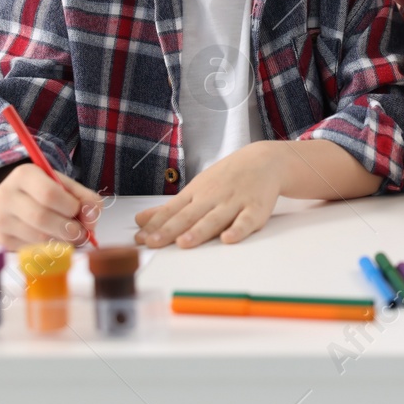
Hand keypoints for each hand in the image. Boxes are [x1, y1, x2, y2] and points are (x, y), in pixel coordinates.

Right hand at [0, 163, 102, 249]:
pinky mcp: (2, 239)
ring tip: (70, 237)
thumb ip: (86, 199)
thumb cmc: (48, 190)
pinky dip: (49, 250)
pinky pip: (31, 250)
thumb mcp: (68, 187)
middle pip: (41, 218)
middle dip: (68, 229)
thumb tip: (90, 221)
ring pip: (37, 238)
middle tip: (81, 233)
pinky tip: (54, 241)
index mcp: (24, 174)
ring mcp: (0, 219)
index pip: (49, 194)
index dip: (70, 206)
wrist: (21, 198)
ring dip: (61, 242)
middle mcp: (6, 195)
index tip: (78, 211)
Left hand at [135, 142, 284, 248]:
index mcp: (196, 194)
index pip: (172, 211)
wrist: (264, 160)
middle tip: (153, 243)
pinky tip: (228, 239)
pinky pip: (247, 221)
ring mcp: (234, 203)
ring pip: (214, 219)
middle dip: (170, 230)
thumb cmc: (227, 178)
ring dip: (199, 231)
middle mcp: (212, 198)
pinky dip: (238, 230)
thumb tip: (141, 221)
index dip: (155, 226)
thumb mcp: (196, 189)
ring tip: (184, 243)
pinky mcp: (256, 209)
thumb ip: (169, 209)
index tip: (139, 239)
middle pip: (189, 216)